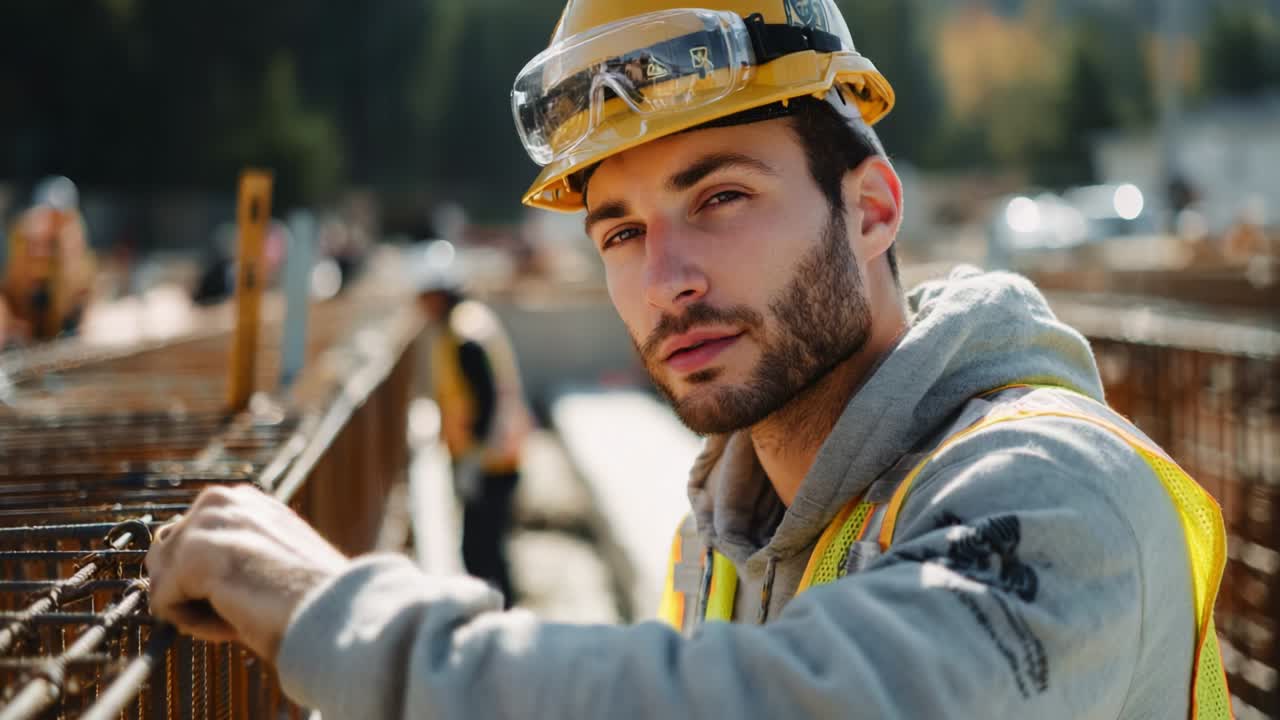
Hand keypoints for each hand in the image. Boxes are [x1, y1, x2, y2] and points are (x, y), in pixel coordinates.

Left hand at [145, 485, 348, 661]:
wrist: (334, 613)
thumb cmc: (310, 599)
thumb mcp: (270, 558)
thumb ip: (229, 551)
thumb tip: (174, 575)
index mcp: (244, 501)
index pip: (186, 539)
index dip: (206, 580)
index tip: (249, 593)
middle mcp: (224, 501)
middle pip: (164, 558)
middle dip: (193, 592)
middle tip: (243, 606)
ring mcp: (208, 523)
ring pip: (162, 582)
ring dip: (194, 608)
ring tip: (239, 612)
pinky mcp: (194, 553)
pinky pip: (164, 605)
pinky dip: (196, 625)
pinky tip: (236, 620)